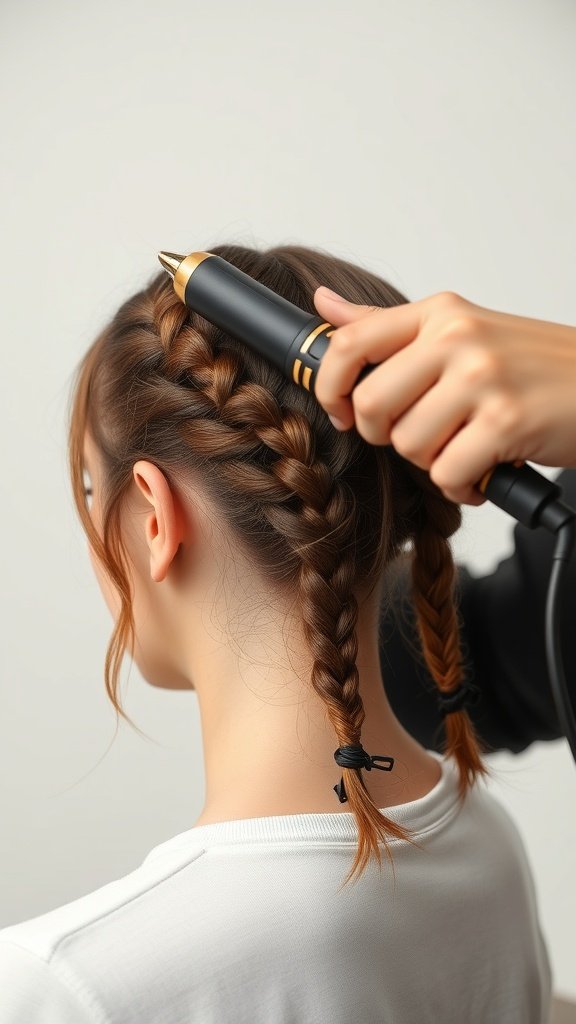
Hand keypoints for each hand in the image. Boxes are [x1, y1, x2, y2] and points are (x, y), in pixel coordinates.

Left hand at [313, 288, 575, 506]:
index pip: (350, 343)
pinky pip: (446, 474)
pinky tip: (486, 470)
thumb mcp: (462, 331)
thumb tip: (325, 305)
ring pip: (408, 445)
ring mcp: (482, 377)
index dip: (330, 388)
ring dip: (434, 463)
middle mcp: (458, 337)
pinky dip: (462, 486)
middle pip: (372, 405)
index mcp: (441, 314)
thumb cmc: (535, 367)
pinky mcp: (505, 421)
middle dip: (388, 437)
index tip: (344, 412)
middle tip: (422, 438)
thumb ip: (390, 326)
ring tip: (467, 449)